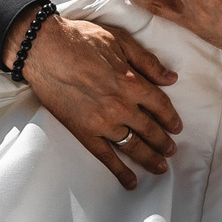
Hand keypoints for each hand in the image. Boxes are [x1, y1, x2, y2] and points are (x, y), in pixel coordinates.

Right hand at [7, 7, 181, 188]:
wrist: (45, 48)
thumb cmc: (81, 39)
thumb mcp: (121, 40)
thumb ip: (148, 61)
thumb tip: (171, 78)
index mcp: (132, 82)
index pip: (160, 105)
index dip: (171, 117)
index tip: (177, 127)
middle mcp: (121, 106)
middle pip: (150, 129)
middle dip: (163, 142)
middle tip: (172, 151)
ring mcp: (102, 122)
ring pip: (133, 145)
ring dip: (149, 158)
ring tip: (160, 167)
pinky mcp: (83, 131)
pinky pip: (105, 156)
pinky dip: (119, 171)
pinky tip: (130, 182)